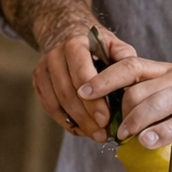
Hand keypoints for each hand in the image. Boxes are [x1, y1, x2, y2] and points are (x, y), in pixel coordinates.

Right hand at [32, 24, 137, 140]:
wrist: (68, 37)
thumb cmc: (97, 47)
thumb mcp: (114, 45)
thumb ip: (125, 58)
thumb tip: (132, 79)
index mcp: (75, 44)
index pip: (82, 75)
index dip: (94, 100)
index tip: (106, 119)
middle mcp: (55, 55)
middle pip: (68, 92)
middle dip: (86, 116)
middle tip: (102, 133)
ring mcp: (43, 69)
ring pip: (56, 102)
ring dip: (77, 122)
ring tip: (95, 135)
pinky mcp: (38, 82)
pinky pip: (49, 107)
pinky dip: (65, 121)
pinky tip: (82, 130)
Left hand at [78, 56, 171, 171]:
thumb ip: (145, 90)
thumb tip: (103, 114)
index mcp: (167, 73)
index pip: (131, 68)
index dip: (105, 79)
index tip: (83, 92)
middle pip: (151, 97)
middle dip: (130, 116)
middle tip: (120, 135)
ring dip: (159, 132)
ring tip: (144, 143)